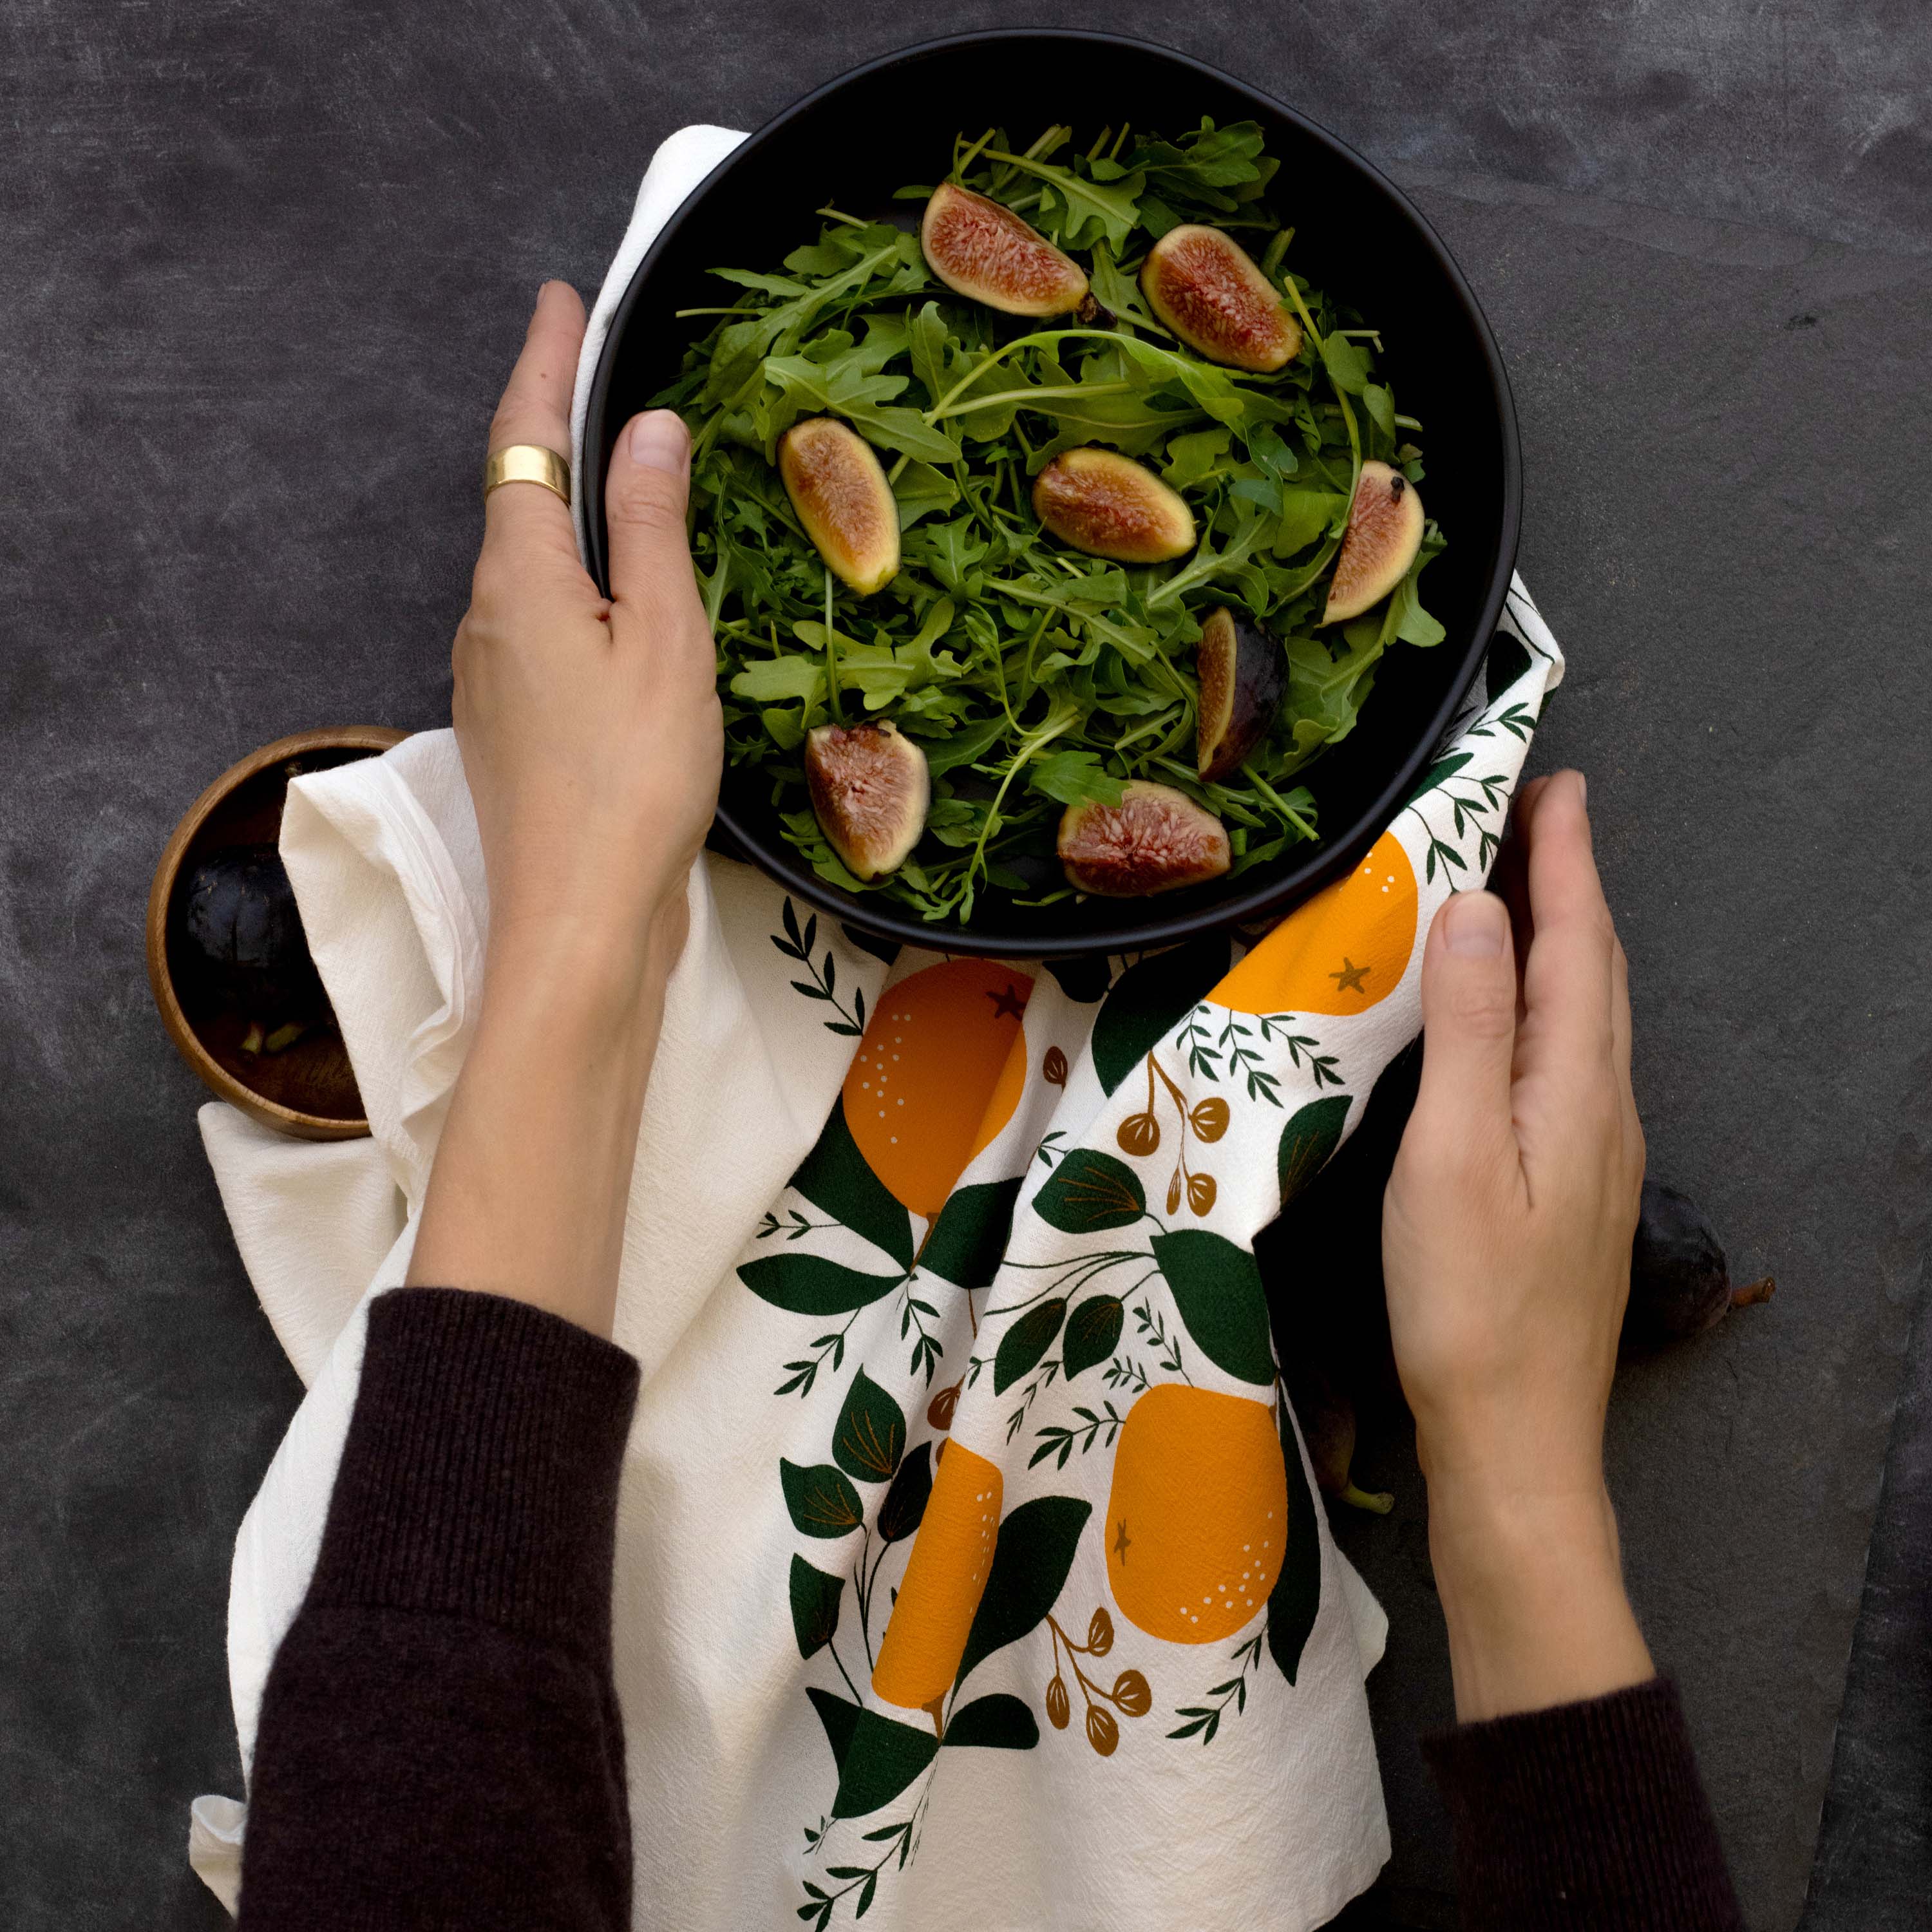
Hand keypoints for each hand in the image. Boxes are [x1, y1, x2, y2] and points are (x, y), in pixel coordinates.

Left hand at [453, 279, 720, 990]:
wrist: (579, 924)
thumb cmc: (632, 783)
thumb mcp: (665, 642)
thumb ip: (651, 530)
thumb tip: (646, 427)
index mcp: (519, 578)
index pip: (522, 439)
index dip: (541, 361)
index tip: (557, 297)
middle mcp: (486, 617)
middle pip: (518, 498)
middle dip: (555, 429)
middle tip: (599, 368)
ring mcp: (492, 677)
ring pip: (531, 566)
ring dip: (572, 514)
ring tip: (626, 479)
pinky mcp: (513, 727)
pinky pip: (543, 624)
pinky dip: (579, 584)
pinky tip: (623, 603)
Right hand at [1382, 770, 1652, 1719]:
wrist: (1514, 1441)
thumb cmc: (1467, 1306)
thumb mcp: (1451, 1158)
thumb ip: (1470, 1032)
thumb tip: (1477, 911)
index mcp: (1576, 1089)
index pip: (1578, 946)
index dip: (1565, 860)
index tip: (1554, 780)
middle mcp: (1603, 1109)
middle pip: (1599, 972)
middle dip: (1575, 884)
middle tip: (1538, 812)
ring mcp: (1596, 1153)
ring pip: (1592, 1017)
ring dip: (1569, 941)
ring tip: (1531, 890)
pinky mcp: (1573, 1187)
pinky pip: (1571, 1059)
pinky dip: (1552, 1002)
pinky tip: (1520, 1017)